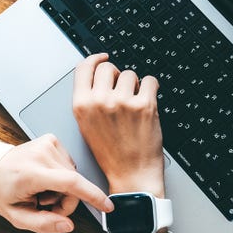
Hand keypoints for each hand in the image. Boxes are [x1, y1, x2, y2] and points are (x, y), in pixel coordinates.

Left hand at [0, 134, 112, 232]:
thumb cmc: (3, 191)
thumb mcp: (16, 216)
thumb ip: (42, 224)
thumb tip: (67, 225)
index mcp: (31, 174)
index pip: (71, 182)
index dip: (93, 195)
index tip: (107, 206)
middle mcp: (41, 155)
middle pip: (74, 185)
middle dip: (66, 202)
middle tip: (46, 205)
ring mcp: (47, 145)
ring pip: (73, 176)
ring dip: (63, 189)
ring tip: (42, 190)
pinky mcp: (51, 140)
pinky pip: (69, 165)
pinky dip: (61, 176)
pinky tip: (45, 178)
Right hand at [72, 53, 164, 196]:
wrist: (131, 174)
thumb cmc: (111, 153)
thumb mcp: (87, 126)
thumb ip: (89, 99)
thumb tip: (98, 73)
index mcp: (81, 106)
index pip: (84, 67)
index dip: (95, 59)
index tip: (103, 58)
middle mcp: (100, 101)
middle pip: (108, 67)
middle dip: (116, 76)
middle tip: (122, 92)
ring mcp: (122, 102)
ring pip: (130, 74)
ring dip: (134, 86)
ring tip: (133, 105)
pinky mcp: (144, 105)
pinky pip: (150, 81)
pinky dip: (151, 89)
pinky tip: (147, 103)